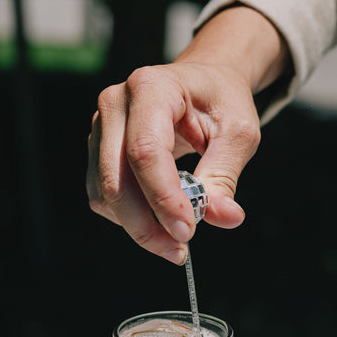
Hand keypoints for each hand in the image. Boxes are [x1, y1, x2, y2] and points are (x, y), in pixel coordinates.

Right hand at [87, 5, 288, 262]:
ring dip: (138, 227)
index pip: (146, 151)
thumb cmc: (221, 103)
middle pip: (117, 179)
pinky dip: (128, 219)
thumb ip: (226, 176)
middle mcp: (115, 104)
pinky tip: (158, 222)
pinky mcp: (97, 151)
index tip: (187, 232)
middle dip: (147, 225)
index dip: (163, 198)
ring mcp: (100, 128)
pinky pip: (103, 197)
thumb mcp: (239, 133)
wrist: (202, 85)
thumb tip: (223, 218)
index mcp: (151, 87)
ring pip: (105, 194)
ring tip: (175, 241)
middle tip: (179, 250)